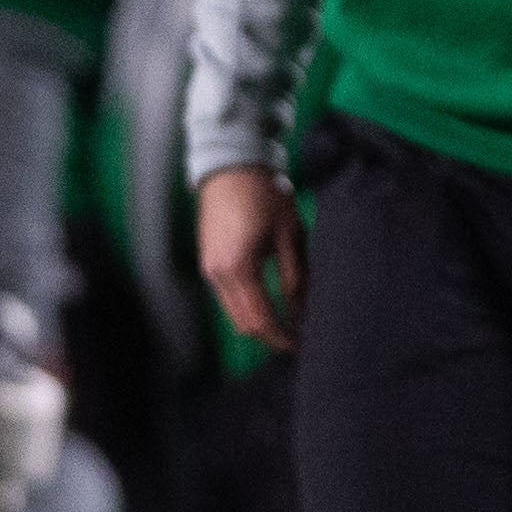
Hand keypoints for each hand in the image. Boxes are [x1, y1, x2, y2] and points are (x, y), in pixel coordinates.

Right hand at [198, 163, 303, 350]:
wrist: (232, 166)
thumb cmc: (264, 194)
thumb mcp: (290, 236)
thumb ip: (295, 277)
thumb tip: (302, 310)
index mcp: (238, 268)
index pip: (261, 319)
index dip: (282, 337)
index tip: (302, 346)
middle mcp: (217, 274)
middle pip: (244, 323)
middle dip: (271, 336)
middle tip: (298, 339)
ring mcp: (209, 269)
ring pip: (234, 313)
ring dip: (259, 323)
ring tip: (288, 324)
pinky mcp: (209, 262)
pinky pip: (228, 297)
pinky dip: (248, 307)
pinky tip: (270, 304)